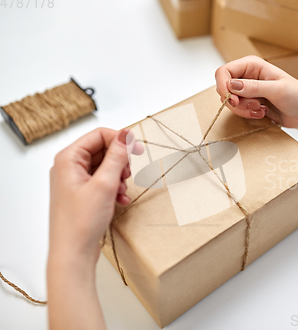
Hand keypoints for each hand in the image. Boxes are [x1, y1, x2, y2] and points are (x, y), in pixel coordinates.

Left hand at [47, 128, 142, 329]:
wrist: (73, 254)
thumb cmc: (80, 223)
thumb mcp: (104, 184)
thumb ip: (116, 157)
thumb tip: (125, 135)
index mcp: (68, 159)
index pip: (99, 135)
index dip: (120, 140)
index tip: (138, 150)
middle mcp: (69, 167)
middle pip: (102, 150)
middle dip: (119, 162)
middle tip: (128, 175)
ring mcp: (75, 181)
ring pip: (104, 166)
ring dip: (118, 176)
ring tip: (122, 191)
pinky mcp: (82, 194)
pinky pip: (103, 181)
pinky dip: (114, 188)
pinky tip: (120, 200)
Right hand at [215, 56, 297, 154]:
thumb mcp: (277, 89)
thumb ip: (254, 87)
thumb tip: (232, 85)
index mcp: (252, 65)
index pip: (224, 71)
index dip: (223, 85)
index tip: (232, 99)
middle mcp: (247, 76)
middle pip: (224, 88)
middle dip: (236, 101)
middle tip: (255, 105)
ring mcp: (247, 90)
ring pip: (230, 102)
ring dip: (243, 110)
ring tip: (261, 109)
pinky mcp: (249, 103)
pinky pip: (238, 111)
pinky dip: (247, 115)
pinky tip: (262, 113)